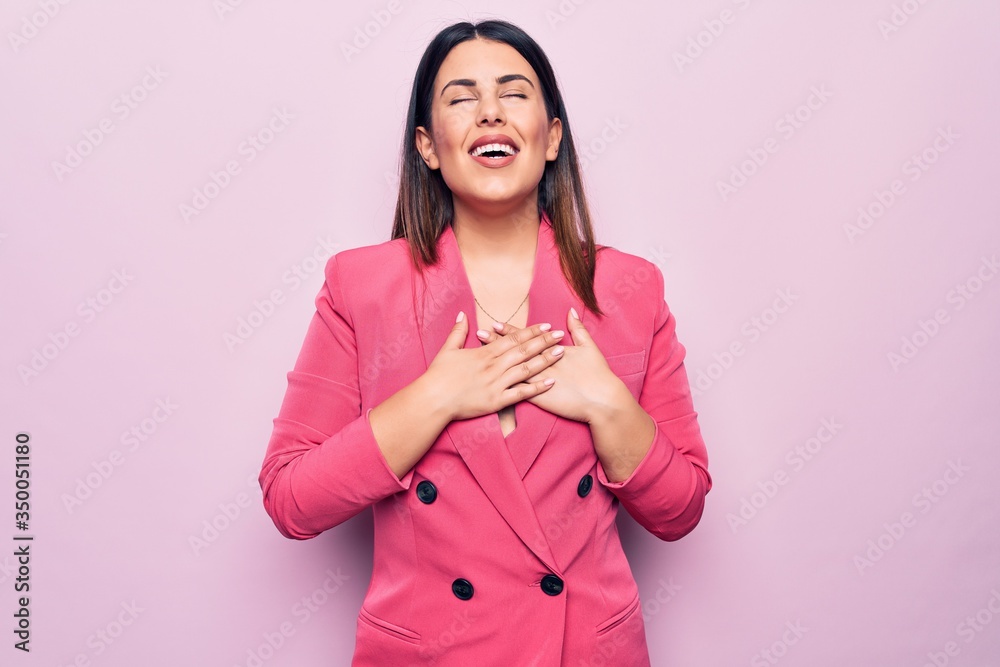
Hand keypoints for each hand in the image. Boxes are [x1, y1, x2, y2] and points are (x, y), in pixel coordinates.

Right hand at [424, 311, 564, 421]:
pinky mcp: (497, 401)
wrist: (433, 399)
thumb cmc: (438, 376)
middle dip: (543, 342)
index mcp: (484, 353)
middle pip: (523, 351)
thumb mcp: (448, 349)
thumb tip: (463, 314)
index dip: (531, 332)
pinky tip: (551, 382)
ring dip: (545, 360)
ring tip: (560, 353)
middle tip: (560, 335)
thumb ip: (458, 332)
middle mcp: (494, 366)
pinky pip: (521, 393)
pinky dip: (537, 388)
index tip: (546, 326)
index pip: (513, 339)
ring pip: (526, 369)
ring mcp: (497, 384)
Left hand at [476, 308, 627, 423]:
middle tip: (479, 333)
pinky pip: (517, 392)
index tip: (495, 324)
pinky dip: (502, 388)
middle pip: (514, 351)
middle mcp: (542, 364)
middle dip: (496, 343)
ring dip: (495, 364)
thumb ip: (578, 329)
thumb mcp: (589, 347)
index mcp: (552, 351)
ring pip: (511, 370)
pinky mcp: (539, 398)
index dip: (510, 332)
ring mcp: (539, 381)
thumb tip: (570, 311)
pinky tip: (489, 385)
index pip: (526, 339)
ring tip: (479, 357)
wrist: (603, 400)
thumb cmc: (598, 374)